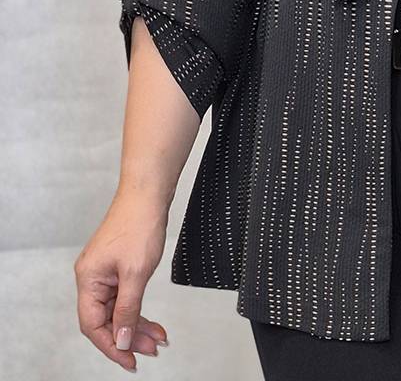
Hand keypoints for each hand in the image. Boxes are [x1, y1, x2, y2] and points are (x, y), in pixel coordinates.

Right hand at [74, 190, 169, 372]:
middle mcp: (92, 277)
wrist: (149, 193)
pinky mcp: (118, 264)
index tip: (130, 361)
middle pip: (106, 319)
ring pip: (118, 308)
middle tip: (151, 350)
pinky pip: (125, 295)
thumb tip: (123, 338)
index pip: (94, 325)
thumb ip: (128, 309)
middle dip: (130, 337)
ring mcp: (106, 271)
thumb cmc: (139, 223)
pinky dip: (139, 307)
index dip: (112, 346)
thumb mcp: (136, 273)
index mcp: (88, 279)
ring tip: (157, 339)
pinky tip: (152, 319)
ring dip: (137, 324)